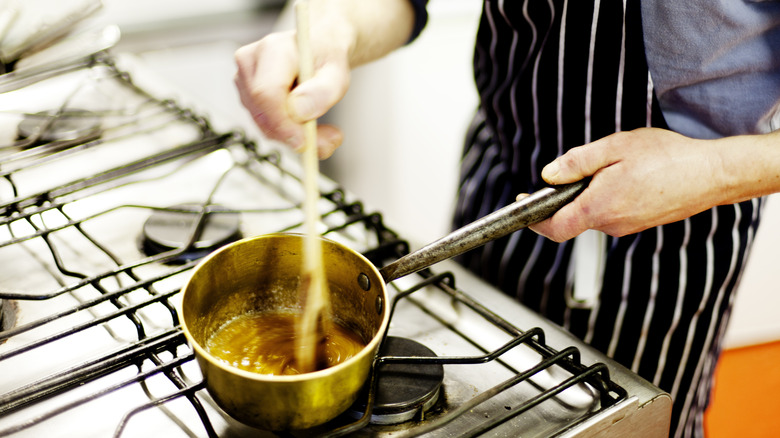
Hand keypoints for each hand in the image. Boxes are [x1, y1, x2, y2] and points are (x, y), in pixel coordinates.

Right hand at [234, 29, 350, 158]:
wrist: (318, 47)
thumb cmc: (326, 56)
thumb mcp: (338, 71)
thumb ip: (323, 92)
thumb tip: (298, 113)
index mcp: (273, 49)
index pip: (266, 93)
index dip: (282, 123)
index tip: (303, 142)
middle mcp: (251, 62)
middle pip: (262, 112)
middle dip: (293, 134)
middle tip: (328, 140)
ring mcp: (244, 79)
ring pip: (263, 123)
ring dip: (294, 135)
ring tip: (324, 131)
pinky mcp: (246, 95)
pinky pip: (264, 124)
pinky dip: (287, 132)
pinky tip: (308, 125)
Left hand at [527, 127, 731, 241]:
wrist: (711, 174)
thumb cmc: (666, 157)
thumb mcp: (614, 148)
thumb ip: (576, 162)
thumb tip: (548, 175)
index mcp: (598, 208)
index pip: (554, 227)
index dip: (533, 220)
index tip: (522, 206)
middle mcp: (611, 225)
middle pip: (572, 218)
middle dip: (567, 196)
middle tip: (580, 169)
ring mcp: (627, 227)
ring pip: (594, 213)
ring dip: (592, 194)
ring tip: (616, 167)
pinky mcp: (640, 225)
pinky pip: (612, 213)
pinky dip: (609, 197)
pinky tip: (629, 177)